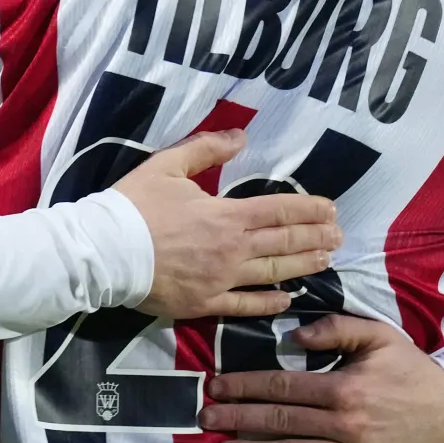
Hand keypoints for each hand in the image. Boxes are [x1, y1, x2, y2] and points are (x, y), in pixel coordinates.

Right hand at [115, 129, 339, 319]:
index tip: (332, 209)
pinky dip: (270, 302)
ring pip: (273, 273)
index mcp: (226, 214)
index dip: (309, 209)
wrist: (103, 251)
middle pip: (284, 242)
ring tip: (327, 262)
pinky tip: (289, 299)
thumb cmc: (134, 206)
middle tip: (340, 236)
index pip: (278, 210)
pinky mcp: (205, 304)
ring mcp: (221, 280)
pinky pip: (245, 305)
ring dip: (303, 266)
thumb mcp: (167, 165)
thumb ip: (206, 149)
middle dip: (316, 238)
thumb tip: (241, 136)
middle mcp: (232, 249)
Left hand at [199, 313, 443, 442]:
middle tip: (205, 418)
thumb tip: (296, 332)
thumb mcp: (379, 336)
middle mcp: (343, 423)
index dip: (245, 387)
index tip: (216, 386)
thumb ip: (337, 328)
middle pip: (280, 422)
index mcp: (343, 387)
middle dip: (238, 419)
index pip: (282, 387)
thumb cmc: (408, 371)